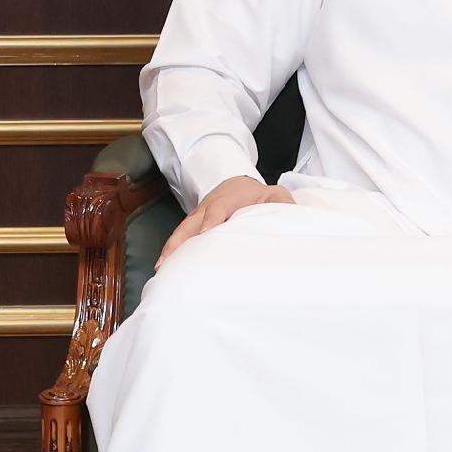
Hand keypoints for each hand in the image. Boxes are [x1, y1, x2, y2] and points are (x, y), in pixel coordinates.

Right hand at [161, 175, 291, 262]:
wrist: (237, 184)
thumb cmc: (256, 196)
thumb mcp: (274, 195)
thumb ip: (281, 204)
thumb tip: (290, 217)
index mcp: (230, 199)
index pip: (219, 208)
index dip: (212, 220)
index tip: (207, 232)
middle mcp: (209, 207)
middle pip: (192, 222)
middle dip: (181, 240)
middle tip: (171, 259)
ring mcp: (198, 216)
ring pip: (182, 231)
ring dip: (171, 248)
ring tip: (162, 267)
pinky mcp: (192, 225)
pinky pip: (180, 237)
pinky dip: (171, 251)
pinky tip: (164, 267)